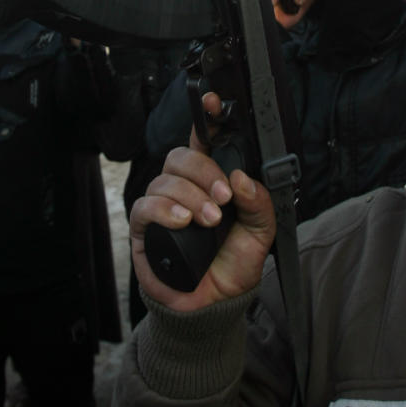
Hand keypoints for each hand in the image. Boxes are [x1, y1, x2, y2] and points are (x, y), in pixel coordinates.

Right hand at [129, 96, 275, 312]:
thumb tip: (242, 178)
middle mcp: (183, 188)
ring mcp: (161, 206)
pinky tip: (182, 221)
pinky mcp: (144, 228)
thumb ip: (260, 203)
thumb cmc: (234, 264)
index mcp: (211, 180)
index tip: (212, 103)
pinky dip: (165, 210)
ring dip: (191, 197)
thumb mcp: (261, 232)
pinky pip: (145, 206)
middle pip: (182, 156)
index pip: (205, 141)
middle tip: (225, 196)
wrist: (215, 303)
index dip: (206, 118)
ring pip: (165, 180)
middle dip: (205, 171)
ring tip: (210, 220)